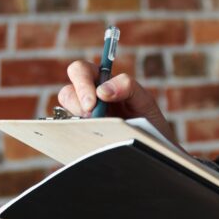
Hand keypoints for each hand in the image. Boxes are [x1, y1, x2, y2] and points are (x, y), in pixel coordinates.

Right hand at [57, 60, 178, 146]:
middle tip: (91, 115)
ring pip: (66, 114)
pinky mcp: (79, 135)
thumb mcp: (144, 101)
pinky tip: (89, 142)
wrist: (152, 147)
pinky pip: (66, 133)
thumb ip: (128, 87)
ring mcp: (82, 118)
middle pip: (67, 92)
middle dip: (76, 102)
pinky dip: (73, 135)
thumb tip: (102, 90)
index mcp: (102, 82)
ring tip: (96, 129)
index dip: (82, 83)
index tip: (93, 103)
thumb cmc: (148, 121)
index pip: (81, 71)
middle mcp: (88, 98)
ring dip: (77, 120)